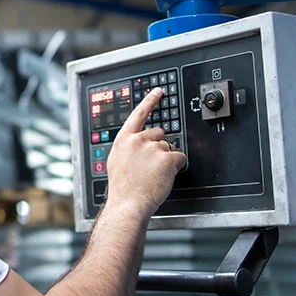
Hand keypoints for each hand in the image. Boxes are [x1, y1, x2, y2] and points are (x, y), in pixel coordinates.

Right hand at [104, 88, 186, 217]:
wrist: (128, 204)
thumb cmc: (122, 188)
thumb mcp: (116, 161)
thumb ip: (127, 148)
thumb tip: (134, 146)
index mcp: (124, 140)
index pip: (139, 114)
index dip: (150, 101)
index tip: (159, 91)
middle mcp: (138, 140)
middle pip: (159, 133)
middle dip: (159, 145)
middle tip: (152, 164)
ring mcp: (153, 148)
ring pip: (169, 147)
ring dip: (166, 159)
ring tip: (155, 174)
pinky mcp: (167, 158)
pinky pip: (180, 158)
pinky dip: (176, 167)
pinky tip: (164, 176)